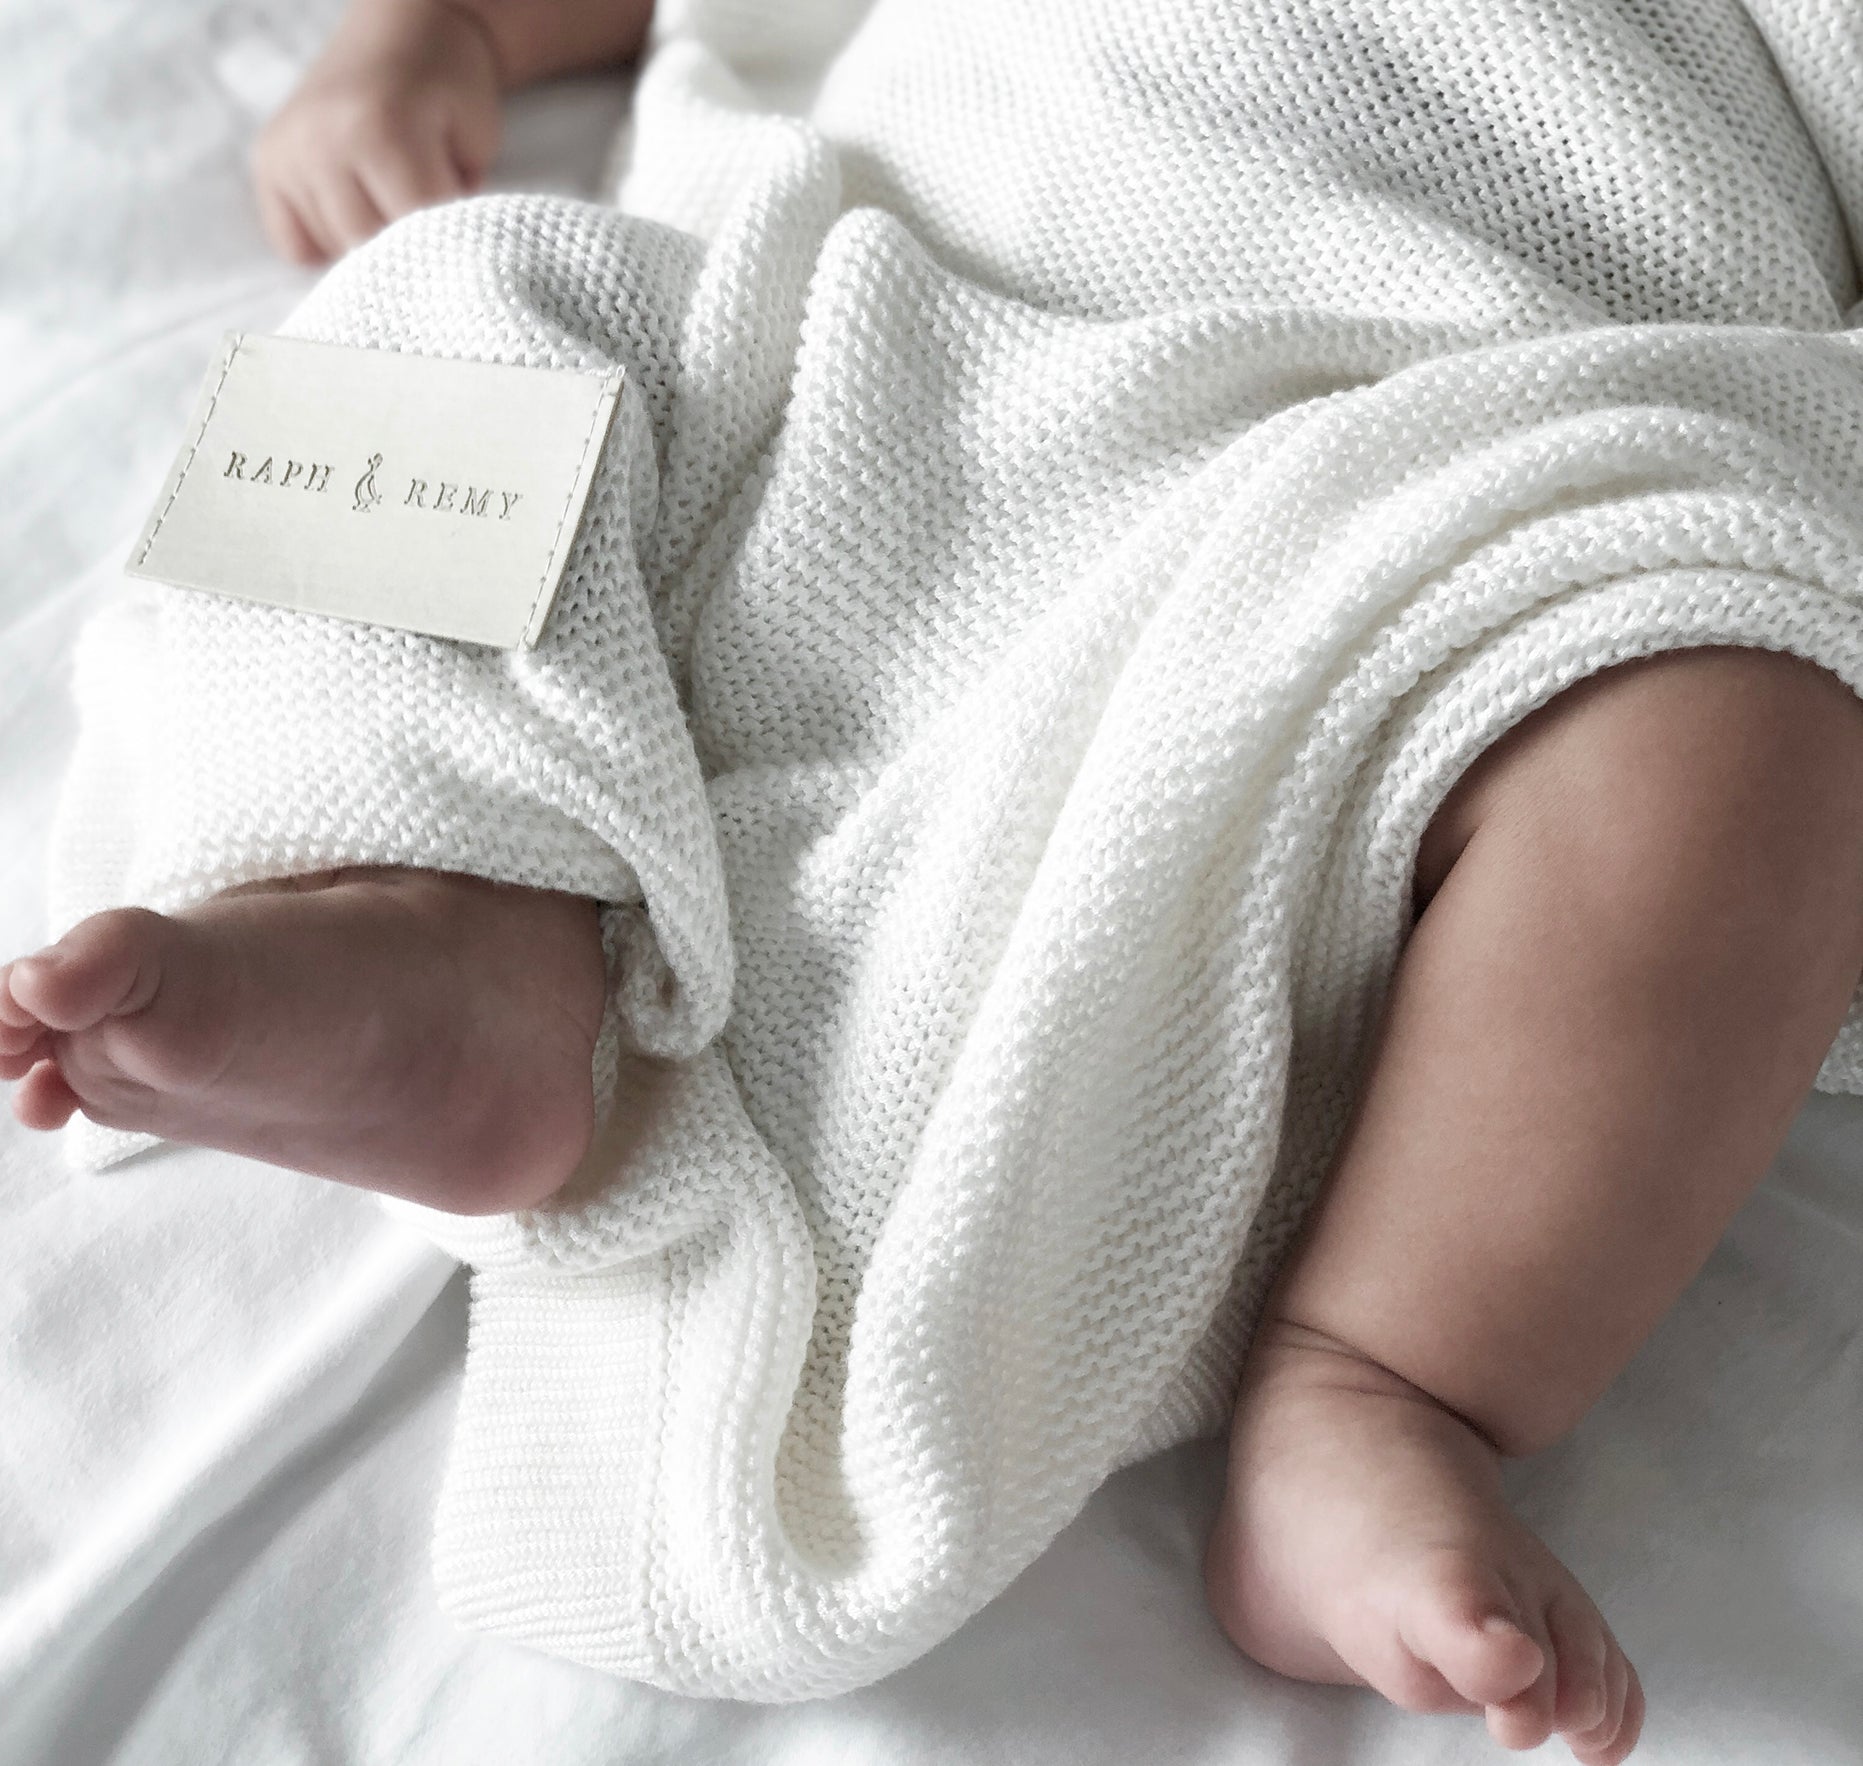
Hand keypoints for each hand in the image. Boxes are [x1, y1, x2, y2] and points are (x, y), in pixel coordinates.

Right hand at [251, 0, 503, 264]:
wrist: (398, 34)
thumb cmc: (446, 85)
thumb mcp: (477, 138)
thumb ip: (461, 201)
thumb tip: (436, 258)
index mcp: (381, 130)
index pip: (417, 230)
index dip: (449, 240)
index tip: (460, 232)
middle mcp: (323, 142)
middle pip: (370, 247)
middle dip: (409, 246)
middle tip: (427, 216)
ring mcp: (289, 153)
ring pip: (336, 252)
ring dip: (370, 245)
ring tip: (390, 202)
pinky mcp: (267, 163)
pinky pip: (296, 246)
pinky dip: (328, 244)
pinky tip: (354, 211)